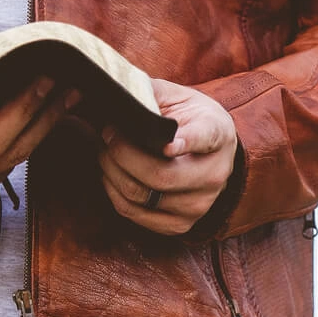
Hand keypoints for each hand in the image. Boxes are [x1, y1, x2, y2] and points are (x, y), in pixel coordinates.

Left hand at [98, 77, 237, 235]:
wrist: (213, 153)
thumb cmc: (190, 120)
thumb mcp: (178, 98)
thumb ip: (147, 92)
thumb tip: (100, 92)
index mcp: (217, 134)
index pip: (204, 138)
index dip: (186, 142)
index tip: (167, 144)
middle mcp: (214, 175)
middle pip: (160, 175)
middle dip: (122, 153)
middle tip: (107, 133)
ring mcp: (198, 205)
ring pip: (141, 196)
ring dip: (112, 171)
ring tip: (105, 151)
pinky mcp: (180, 224)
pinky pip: (134, 213)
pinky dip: (114, 192)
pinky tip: (112, 173)